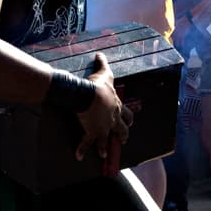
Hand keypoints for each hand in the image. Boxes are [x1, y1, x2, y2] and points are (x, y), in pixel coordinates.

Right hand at [74, 53, 131, 171]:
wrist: (90, 95)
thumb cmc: (98, 85)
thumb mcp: (104, 72)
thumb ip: (103, 63)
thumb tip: (100, 54)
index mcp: (116, 106)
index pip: (127, 113)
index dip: (129, 118)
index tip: (131, 122)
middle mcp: (113, 118)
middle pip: (121, 129)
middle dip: (123, 135)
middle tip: (123, 140)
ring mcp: (103, 127)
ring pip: (106, 140)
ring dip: (104, 148)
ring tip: (104, 155)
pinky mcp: (92, 131)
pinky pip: (87, 143)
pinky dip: (82, 150)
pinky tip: (79, 156)